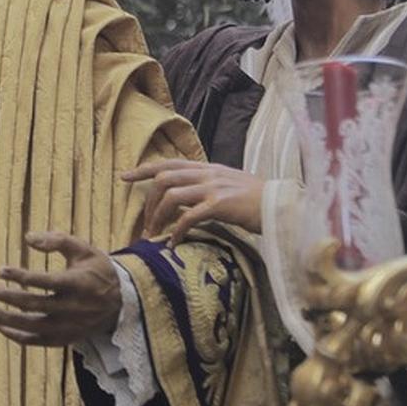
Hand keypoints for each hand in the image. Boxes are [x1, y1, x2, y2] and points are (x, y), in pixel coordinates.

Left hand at [0, 231, 120, 346]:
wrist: (121, 304)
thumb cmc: (97, 270)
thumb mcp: (84, 248)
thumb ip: (57, 240)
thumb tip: (27, 237)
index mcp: (78, 284)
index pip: (45, 282)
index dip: (21, 276)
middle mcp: (72, 309)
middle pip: (30, 304)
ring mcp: (67, 327)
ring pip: (28, 325)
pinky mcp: (63, 339)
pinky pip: (34, 341)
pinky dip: (13, 335)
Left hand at [124, 160, 263, 242]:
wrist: (282, 206)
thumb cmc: (256, 201)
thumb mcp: (227, 186)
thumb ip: (205, 187)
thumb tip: (182, 199)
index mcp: (207, 168)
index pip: (169, 163)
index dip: (144, 169)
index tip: (124, 176)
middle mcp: (207, 174)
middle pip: (164, 178)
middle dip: (149, 201)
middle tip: (146, 224)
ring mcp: (213, 188)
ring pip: (171, 196)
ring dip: (158, 217)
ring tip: (155, 235)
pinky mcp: (220, 205)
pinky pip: (189, 216)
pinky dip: (177, 230)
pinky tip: (175, 242)